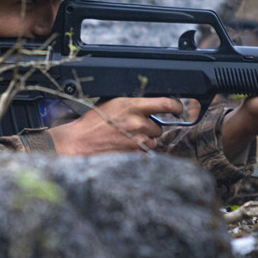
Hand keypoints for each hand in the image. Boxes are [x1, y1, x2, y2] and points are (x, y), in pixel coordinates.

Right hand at [49, 96, 183, 155]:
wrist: (79, 143)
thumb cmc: (92, 123)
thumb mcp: (111, 103)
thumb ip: (131, 103)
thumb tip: (146, 102)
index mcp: (132, 105)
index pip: (165, 103)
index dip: (176, 107)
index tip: (178, 109)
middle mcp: (137, 122)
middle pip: (158, 127)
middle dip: (149, 129)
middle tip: (132, 129)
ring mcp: (137, 140)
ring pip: (153, 142)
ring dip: (144, 141)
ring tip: (126, 139)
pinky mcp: (135, 155)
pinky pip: (145, 153)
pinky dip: (138, 152)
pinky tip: (124, 148)